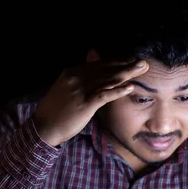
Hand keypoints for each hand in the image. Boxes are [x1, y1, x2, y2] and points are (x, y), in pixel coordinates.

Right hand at [32, 59, 148, 145]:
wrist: (44, 126)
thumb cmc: (56, 111)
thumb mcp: (65, 89)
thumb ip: (79, 80)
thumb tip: (89, 73)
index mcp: (72, 72)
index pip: (99, 64)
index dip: (117, 62)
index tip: (131, 61)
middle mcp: (77, 77)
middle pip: (106, 68)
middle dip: (126, 64)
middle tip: (143, 62)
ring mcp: (80, 89)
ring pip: (108, 79)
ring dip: (127, 73)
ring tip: (142, 69)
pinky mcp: (84, 103)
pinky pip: (104, 95)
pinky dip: (118, 90)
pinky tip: (130, 88)